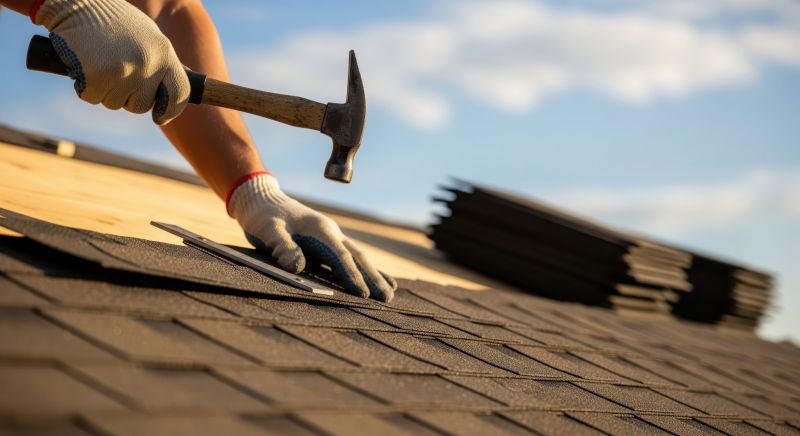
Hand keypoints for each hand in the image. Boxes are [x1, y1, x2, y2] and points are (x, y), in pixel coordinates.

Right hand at [33, 0, 189, 123]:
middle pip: (141, 105)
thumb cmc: (112, 22)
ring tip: (98, 62)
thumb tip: (170, 94)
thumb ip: (159, 64)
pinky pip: (92, 97)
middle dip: (125, 97)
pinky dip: (84, 86)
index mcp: (165, 53)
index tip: (160, 117)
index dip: (170, 110)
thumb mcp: (147, 38)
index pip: (180, 93)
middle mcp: (149, 63)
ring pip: (114, 103)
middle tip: (113, 74)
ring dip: (103, 90)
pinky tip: (84, 64)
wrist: (78, 3)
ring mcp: (125, 70)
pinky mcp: (99, 75)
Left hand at [228, 173, 396, 301]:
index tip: (364, 294)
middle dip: (373, 278)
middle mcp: (330, 232)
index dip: (352, 276)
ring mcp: (331, 236)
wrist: (262, 199)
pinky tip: (376, 277)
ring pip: (357, 257)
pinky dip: (363, 268)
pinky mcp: (326, 242)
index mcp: (319, 230)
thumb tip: (297, 267)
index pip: (340, 257)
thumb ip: (282, 247)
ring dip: (373, 274)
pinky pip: (349, 256)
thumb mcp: (267, 231)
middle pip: (356, 257)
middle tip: (388, 298)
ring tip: (390, 292)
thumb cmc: (263, 216)